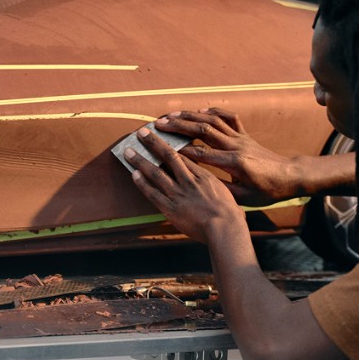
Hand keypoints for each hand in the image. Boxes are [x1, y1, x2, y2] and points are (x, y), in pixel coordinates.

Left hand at [126, 128, 244, 244]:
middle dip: (153, 143)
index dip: (171, 144)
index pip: (184, 155)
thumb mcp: (224, 192)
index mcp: (203, 175)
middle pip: (168, 156)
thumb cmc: (229, 214)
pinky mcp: (171, 208)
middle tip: (142, 132)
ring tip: (129, 151)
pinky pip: (153, 193)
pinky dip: (143, 183)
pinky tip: (134, 174)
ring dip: (141, 160)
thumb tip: (208, 182)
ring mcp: (178, 194)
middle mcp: (188, 181)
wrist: (225, 227)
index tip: (162, 135)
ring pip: (156, 172)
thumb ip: (212, 185)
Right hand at [152, 108, 298, 205]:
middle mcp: (236, 146)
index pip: (202, 153)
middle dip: (179, 126)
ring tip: (172, 114)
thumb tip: (199, 184)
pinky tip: (200, 111)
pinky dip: (214, 112)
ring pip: (213, 121)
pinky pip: (229, 118)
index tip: (162, 146)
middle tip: (159, 123)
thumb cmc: (268, 191)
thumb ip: (222, 189)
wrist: (290, 176)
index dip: (181, 149)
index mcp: (234, 163)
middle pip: (203, 130)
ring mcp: (241, 138)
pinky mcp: (246, 135)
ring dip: (191, 116)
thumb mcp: (244, 197)